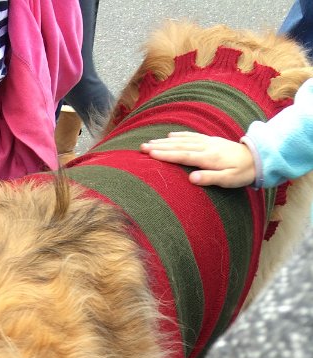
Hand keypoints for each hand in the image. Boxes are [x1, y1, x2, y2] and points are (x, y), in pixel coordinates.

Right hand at [140, 132, 255, 186]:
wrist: (257, 158)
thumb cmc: (242, 173)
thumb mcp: (228, 180)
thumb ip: (209, 178)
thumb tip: (191, 178)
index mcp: (209, 158)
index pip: (183, 155)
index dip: (166, 154)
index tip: (150, 153)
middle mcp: (206, 147)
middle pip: (179, 145)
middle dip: (160, 146)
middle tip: (142, 147)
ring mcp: (208, 142)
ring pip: (183, 139)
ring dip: (165, 140)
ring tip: (150, 142)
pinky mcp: (211, 140)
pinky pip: (192, 135)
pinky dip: (180, 134)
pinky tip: (171, 135)